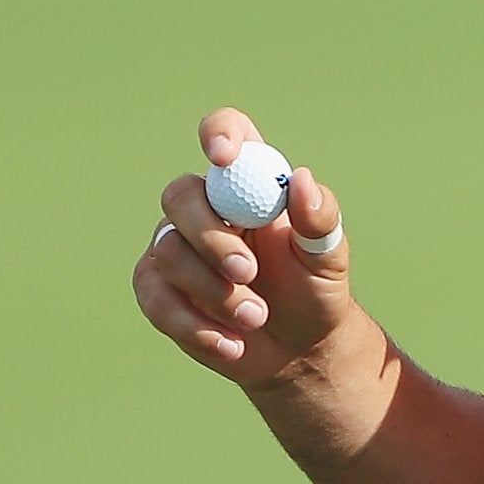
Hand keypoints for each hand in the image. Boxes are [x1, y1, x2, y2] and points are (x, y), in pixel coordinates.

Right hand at [132, 107, 357, 388]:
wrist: (298, 350)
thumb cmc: (315, 290)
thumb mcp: (329, 256)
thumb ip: (320, 218)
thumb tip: (301, 180)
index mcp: (250, 181)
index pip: (227, 134)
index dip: (219, 135)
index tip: (224, 158)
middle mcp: (204, 205)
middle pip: (180, 195)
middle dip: (211, 237)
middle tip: (247, 272)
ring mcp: (175, 246)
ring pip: (168, 252)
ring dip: (214, 292)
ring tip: (256, 318)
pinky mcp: (158, 288)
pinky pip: (155, 298)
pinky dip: (194, 325)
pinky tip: (231, 344)